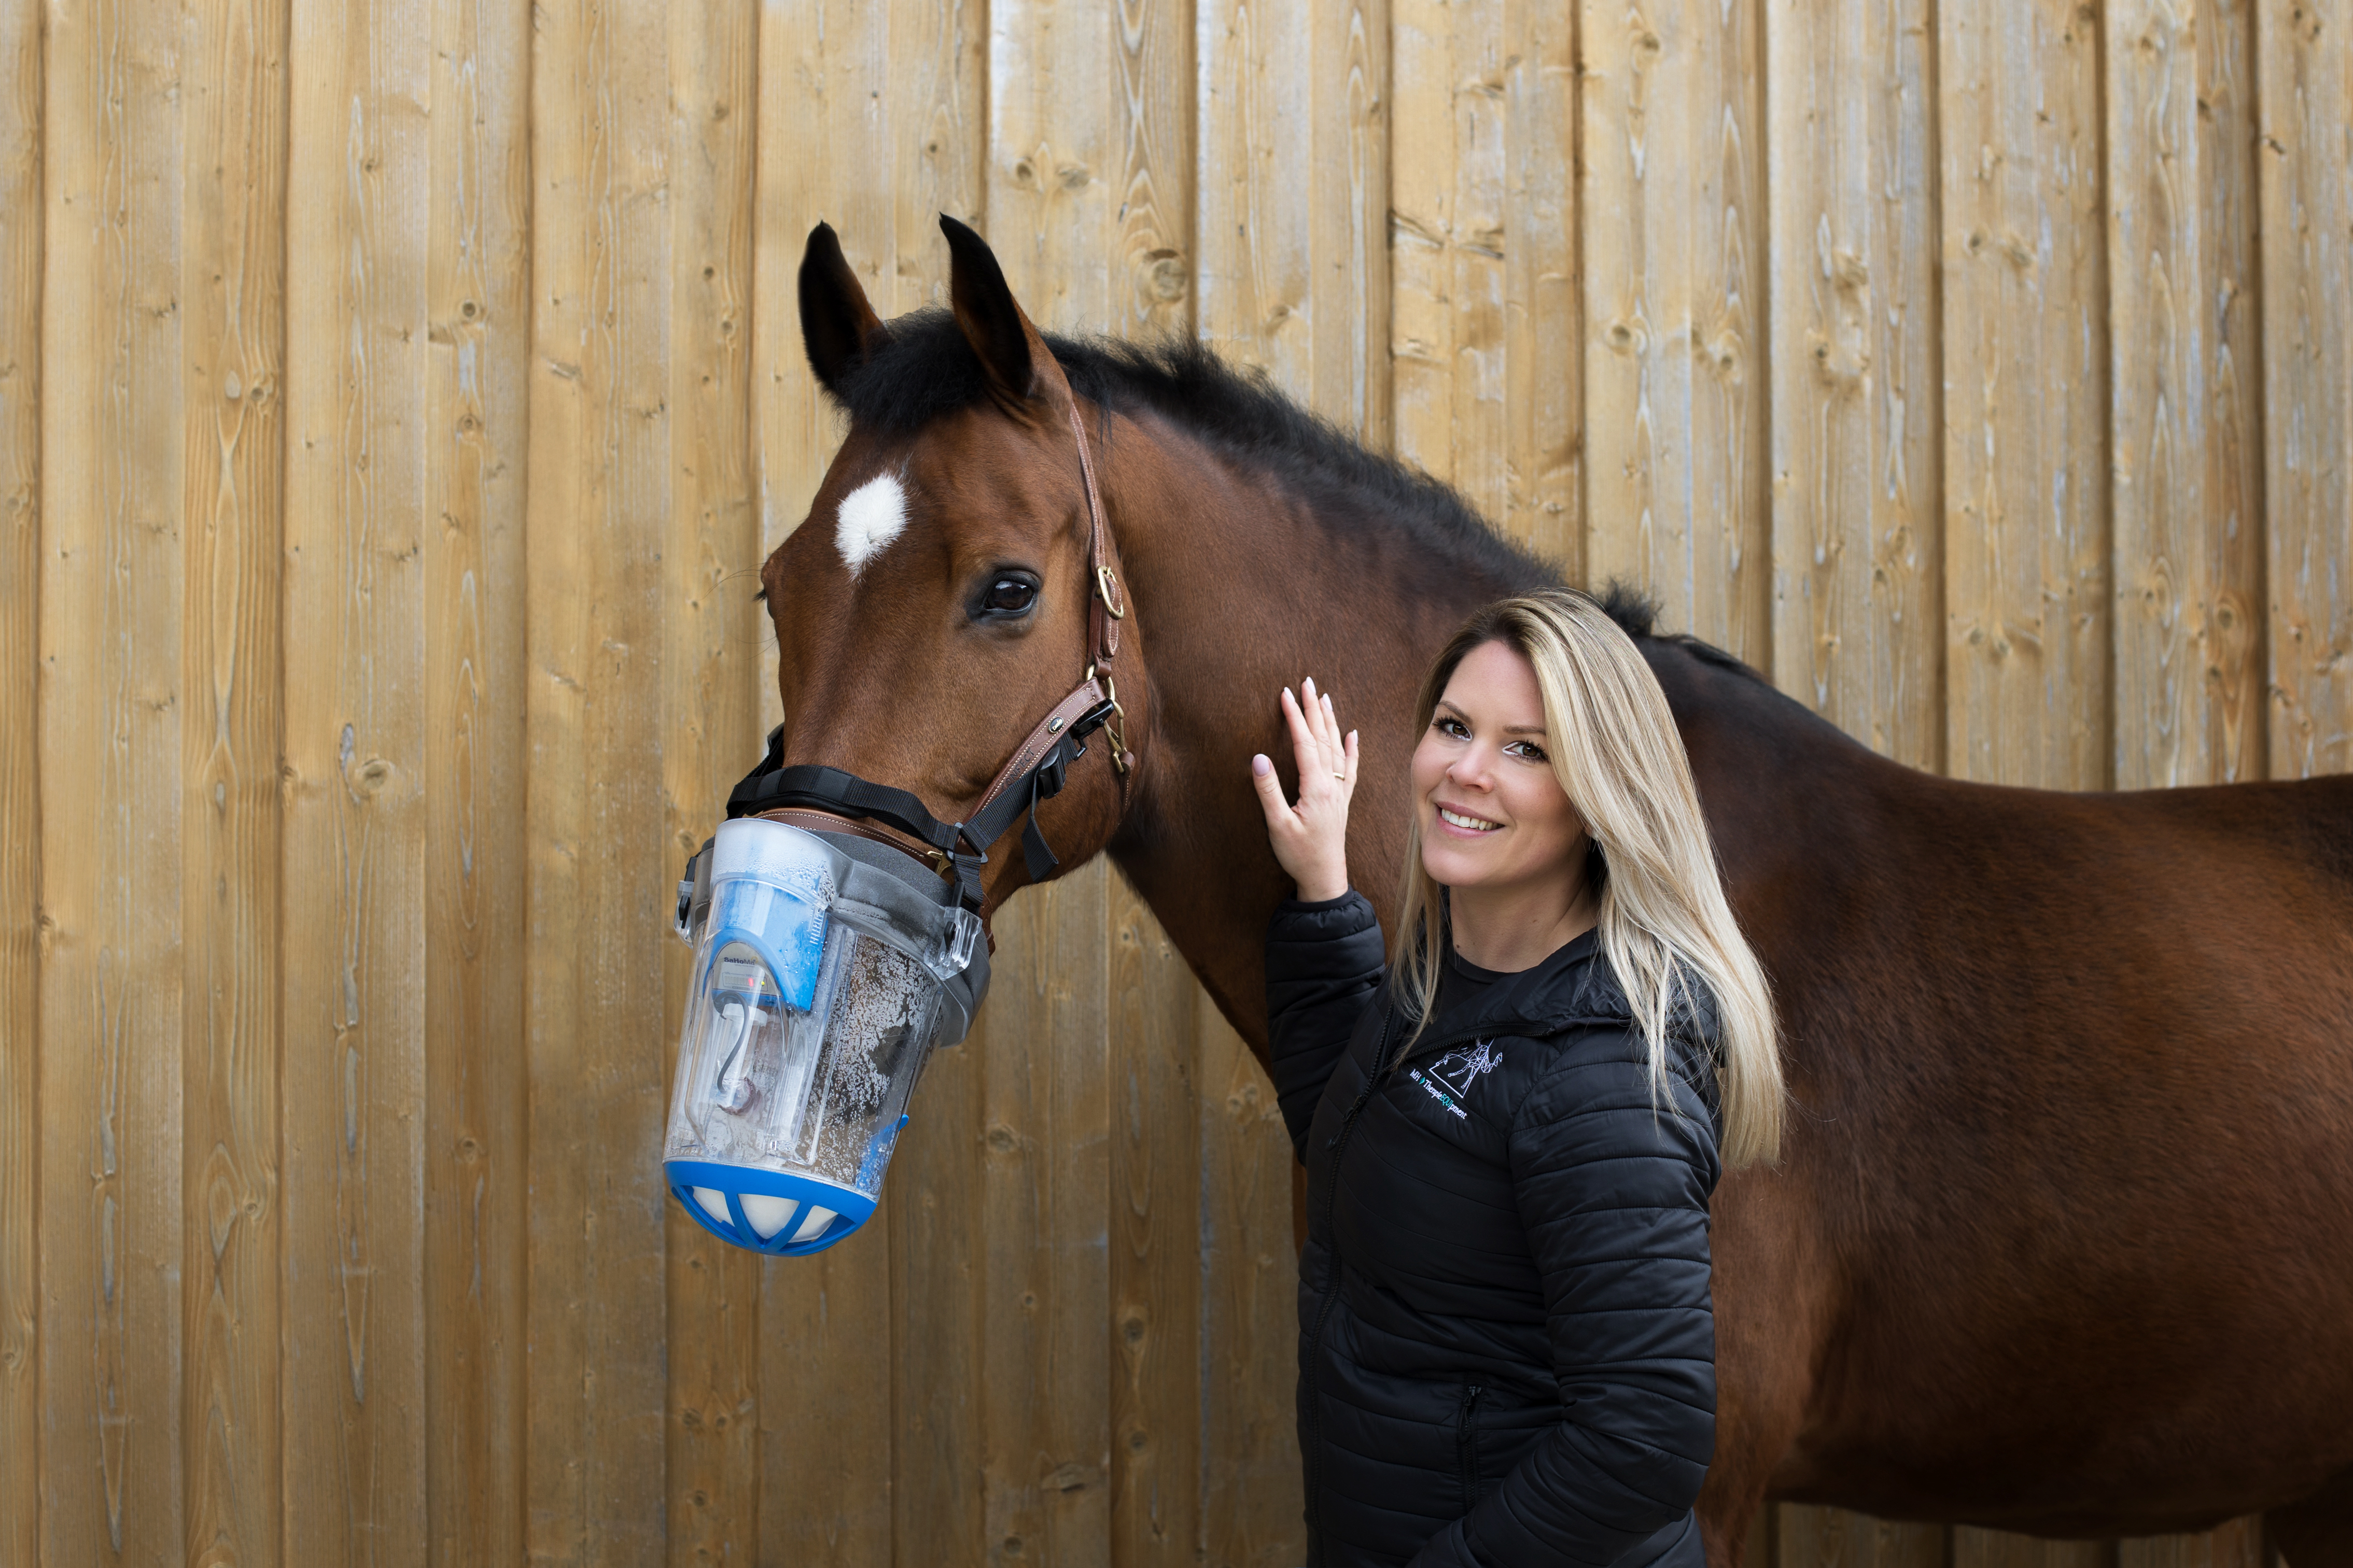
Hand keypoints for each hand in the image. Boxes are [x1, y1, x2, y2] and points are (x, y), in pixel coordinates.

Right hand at [1251, 675, 1358, 902]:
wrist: (1324, 878)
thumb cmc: (1299, 854)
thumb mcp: (1277, 825)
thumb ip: (1268, 792)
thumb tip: (1258, 758)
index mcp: (1316, 787)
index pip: (1304, 743)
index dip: (1294, 716)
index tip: (1285, 694)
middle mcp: (1332, 785)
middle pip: (1323, 738)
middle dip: (1313, 709)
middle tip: (1307, 683)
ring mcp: (1340, 792)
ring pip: (1337, 748)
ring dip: (1330, 721)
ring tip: (1325, 698)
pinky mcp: (1342, 801)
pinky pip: (1350, 768)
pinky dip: (1352, 748)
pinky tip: (1353, 734)